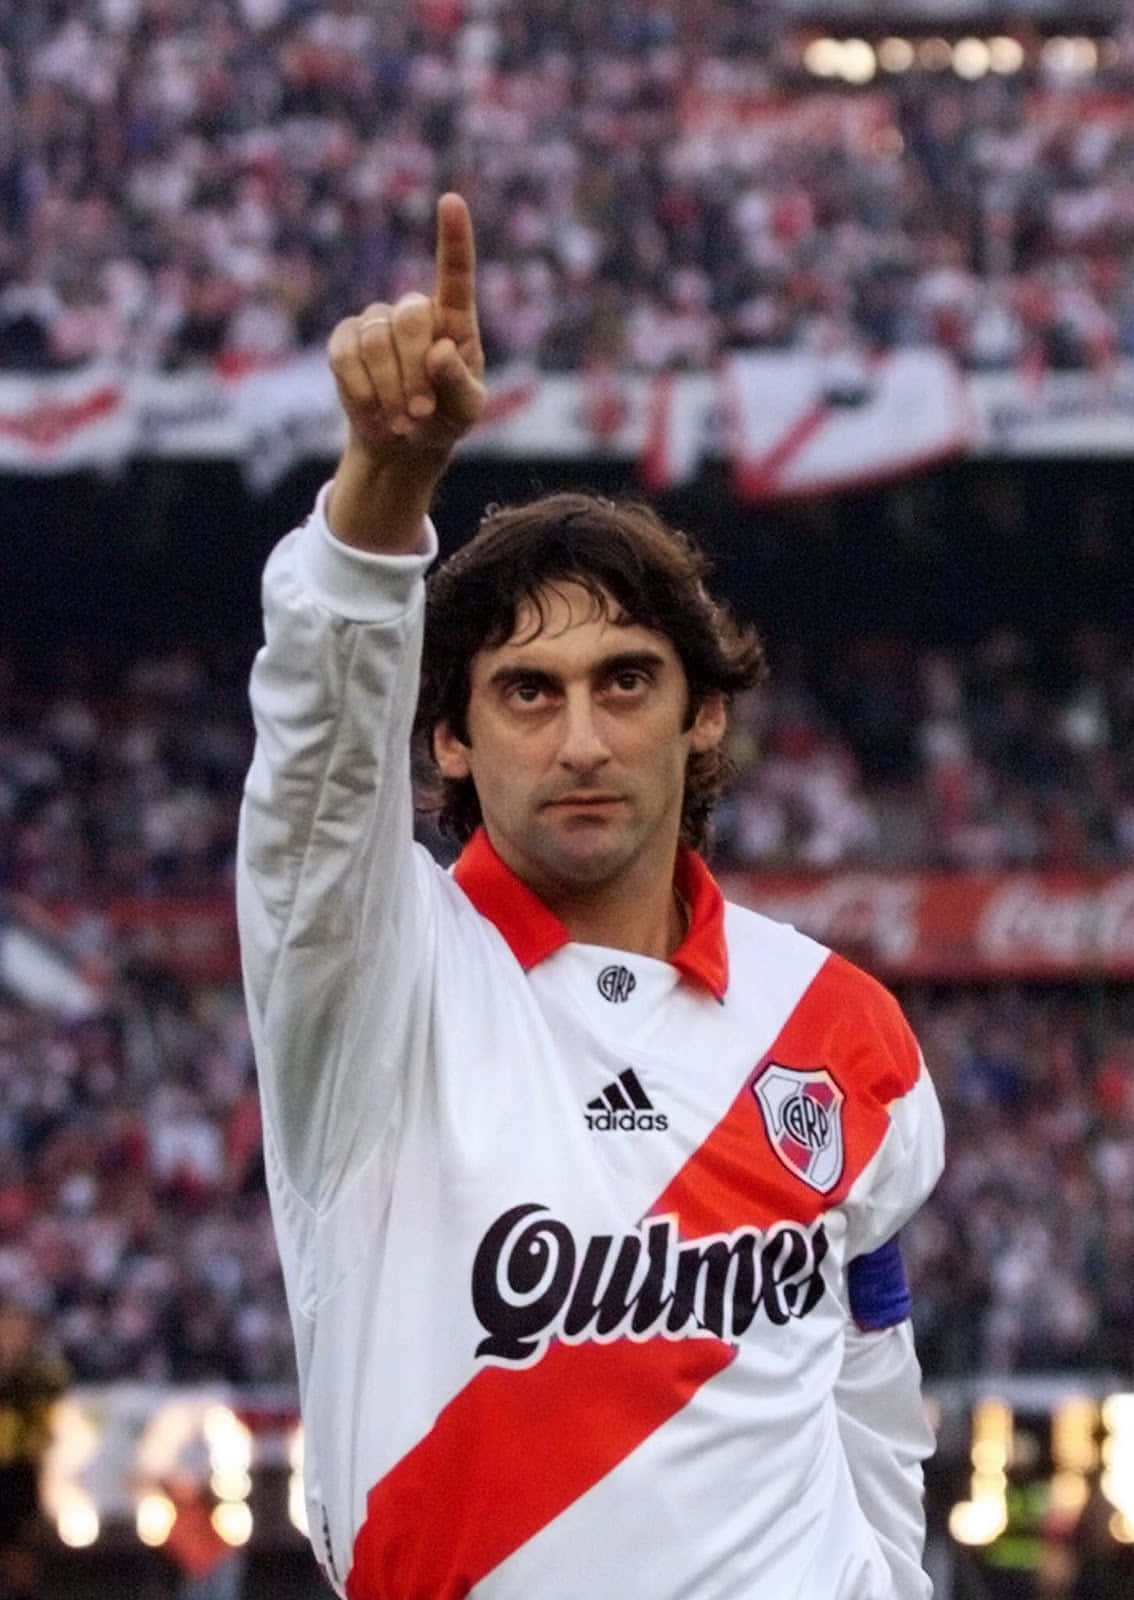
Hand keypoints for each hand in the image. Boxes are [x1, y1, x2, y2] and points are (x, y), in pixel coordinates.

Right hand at [327, 192, 486, 464]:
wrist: (403, 441)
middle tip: (419, 413)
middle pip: (409, 318)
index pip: (455, 273)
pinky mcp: (344, 340)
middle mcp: (414, 311)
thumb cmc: (444, 419)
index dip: (453, 238)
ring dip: (389, 390)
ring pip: (375, 342)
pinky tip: (374, 410)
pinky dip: (362, 390)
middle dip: (414, 371)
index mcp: (454, 320)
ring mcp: (376, 321)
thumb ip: (460, 384)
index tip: (451, 201)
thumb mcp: (466, 410)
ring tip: (402, 421)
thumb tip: (440, 351)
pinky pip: (345, 356)